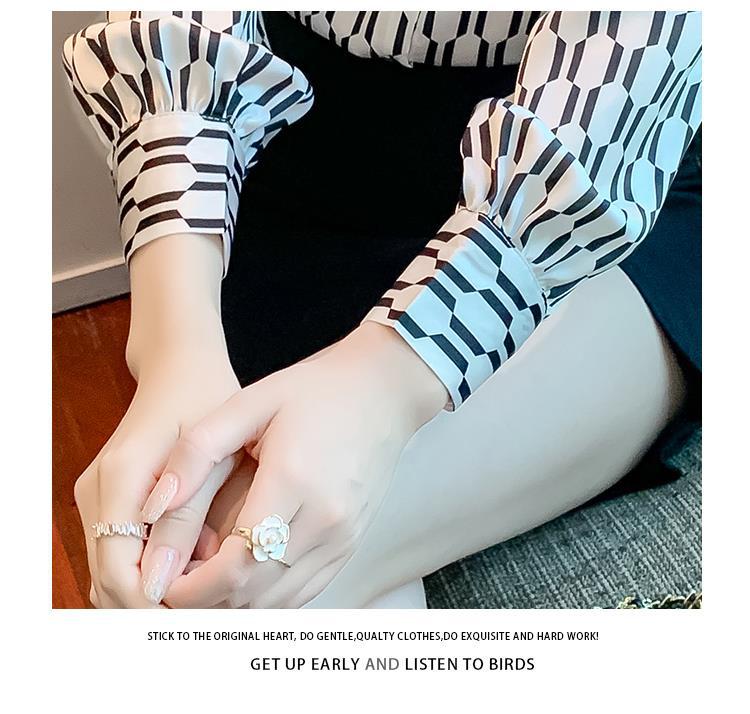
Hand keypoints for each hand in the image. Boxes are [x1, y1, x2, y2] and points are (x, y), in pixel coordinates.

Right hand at [74, 345, 239, 607]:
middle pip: (107, 581)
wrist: (180, 369)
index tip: (200, 618)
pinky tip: (190, 573)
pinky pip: (118, 554)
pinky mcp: (107, 501)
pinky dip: (147, 573)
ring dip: (151, 594)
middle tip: (210, 618)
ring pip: (110, 573)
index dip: (154, 605)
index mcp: (120, 478)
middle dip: (154, 607)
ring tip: (206, 600)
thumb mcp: (211, 453)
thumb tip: (169, 583)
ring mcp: (97, 498)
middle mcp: (97, 492)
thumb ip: (187, 516)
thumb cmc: (204, 400)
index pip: (118, 571)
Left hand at [145, 322, 447, 607]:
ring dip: (234, 606)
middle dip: (204, 604)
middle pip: (255, 593)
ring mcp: (344, 537)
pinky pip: (305, 592)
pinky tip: (242, 584)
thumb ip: (196, 451)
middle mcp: (326, 520)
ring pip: (280, 602)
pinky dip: (268, 600)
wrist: (382, 392)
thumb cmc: (314, 391)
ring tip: (199, 587)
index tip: (160, 582)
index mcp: (294, 482)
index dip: (190, 588)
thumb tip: (152, 506)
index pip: (235, 565)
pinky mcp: (352, 543)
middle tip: (170, 587)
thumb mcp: (249, 402)